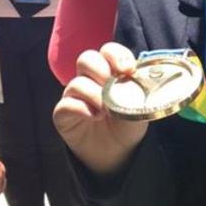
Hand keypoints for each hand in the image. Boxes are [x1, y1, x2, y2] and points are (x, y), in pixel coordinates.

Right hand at [53, 42, 148, 175]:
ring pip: (76, 83)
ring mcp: (75, 96)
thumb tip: (142, 79)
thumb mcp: (140, 109)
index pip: (108, 52)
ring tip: (107, 111)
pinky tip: (95, 117)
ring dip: (94, 95)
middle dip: (100, 68)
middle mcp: (90, 80)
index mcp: (110, 72)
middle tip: (111, 84)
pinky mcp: (63, 114)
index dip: (116, 55)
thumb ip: (140, 93)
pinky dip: (81, 109)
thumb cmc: (128, 125)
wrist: (117, 154)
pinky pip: (65, 105)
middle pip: (86, 59)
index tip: (128, 69)